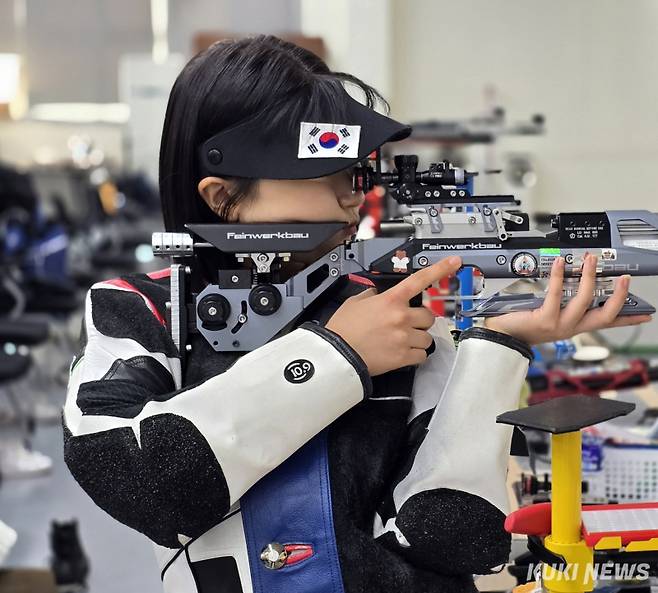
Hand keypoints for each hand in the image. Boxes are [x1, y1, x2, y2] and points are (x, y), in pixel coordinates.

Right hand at [326, 256, 461, 375]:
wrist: (338, 355)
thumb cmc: (343, 330)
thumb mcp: (355, 303)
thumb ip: (371, 296)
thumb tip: (378, 295)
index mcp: (390, 300)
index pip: (419, 280)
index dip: (440, 269)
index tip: (454, 261)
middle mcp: (401, 317)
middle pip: (428, 316)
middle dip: (420, 321)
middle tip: (407, 325)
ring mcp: (404, 337)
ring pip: (427, 337)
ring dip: (418, 339)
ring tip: (402, 342)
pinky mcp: (403, 357)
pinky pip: (422, 355)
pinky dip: (415, 355)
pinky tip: (403, 354)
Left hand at [484, 254, 652, 345]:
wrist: (500, 336)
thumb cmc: (521, 323)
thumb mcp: (549, 314)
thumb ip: (563, 302)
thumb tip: (573, 279)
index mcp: (574, 326)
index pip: (606, 323)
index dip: (628, 319)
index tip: (646, 314)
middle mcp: (570, 328)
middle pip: (604, 316)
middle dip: (618, 297)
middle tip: (624, 278)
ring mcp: (558, 325)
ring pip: (584, 301)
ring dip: (590, 278)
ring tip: (591, 260)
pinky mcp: (544, 319)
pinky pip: (556, 294)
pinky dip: (560, 276)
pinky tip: (561, 264)